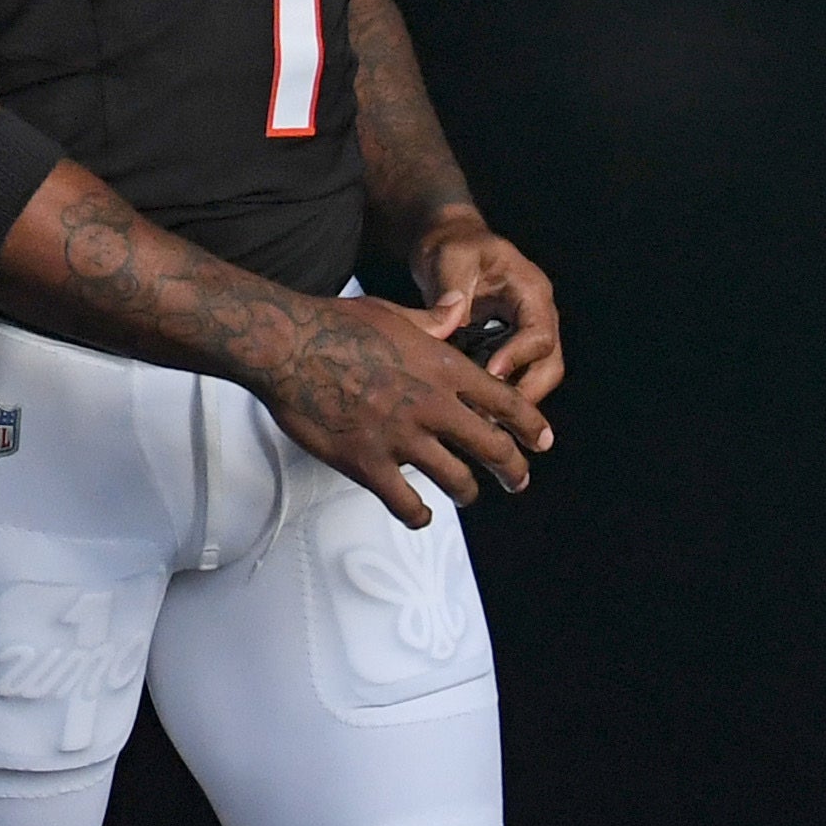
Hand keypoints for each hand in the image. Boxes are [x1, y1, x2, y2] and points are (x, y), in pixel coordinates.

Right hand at [255, 292, 547, 529]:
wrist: (285, 346)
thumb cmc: (331, 324)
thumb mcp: (392, 312)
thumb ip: (431, 320)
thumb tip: (455, 311)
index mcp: (441, 367)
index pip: (505, 402)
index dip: (530, 425)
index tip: (541, 440)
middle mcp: (430, 405)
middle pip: (493, 448)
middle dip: (513, 470)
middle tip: (517, 480)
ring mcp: (401, 438)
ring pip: (457, 480)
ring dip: (467, 492)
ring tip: (466, 494)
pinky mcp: (368, 463)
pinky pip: (406, 503)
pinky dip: (418, 514)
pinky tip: (419, 514)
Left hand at [412, 207, 563, 407]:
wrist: (451, 244)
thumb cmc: (453, 245)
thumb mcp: (450, 257)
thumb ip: (451, 286)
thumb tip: (452, 317)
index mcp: (531, 292)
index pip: (539, 334)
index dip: (517, 358)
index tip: (489, 375)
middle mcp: (537, 316)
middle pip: (549, 365)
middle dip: (526, 393)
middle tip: (492, 416)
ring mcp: (526, 334)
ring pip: (536, 377)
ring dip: (513, 400)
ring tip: (481, 420)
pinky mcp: (510, 346)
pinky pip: (515, 377)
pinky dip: (499, 394)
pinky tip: (472, 412)